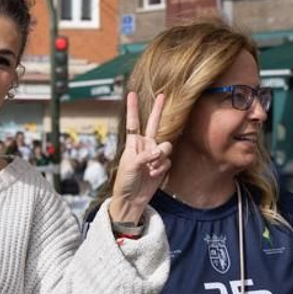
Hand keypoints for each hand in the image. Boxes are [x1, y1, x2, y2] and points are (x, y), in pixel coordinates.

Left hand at [107, 91, 171, 223]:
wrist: (131, 200)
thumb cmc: (125, 181)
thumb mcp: (130, 166)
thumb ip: (145, 156)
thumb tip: (160, 150)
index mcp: (133, 143)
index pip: (134, 122)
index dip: (133, 108)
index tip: (131, 94)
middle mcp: (145, 145)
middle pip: (153, 124)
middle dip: (158, 110)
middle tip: (162, 96)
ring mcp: (154, 155)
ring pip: (166, 147)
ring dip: (160, 157)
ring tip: (150, 168)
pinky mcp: (162, 165)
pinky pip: (167, 161)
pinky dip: (161, 168)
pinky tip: (153, 175)